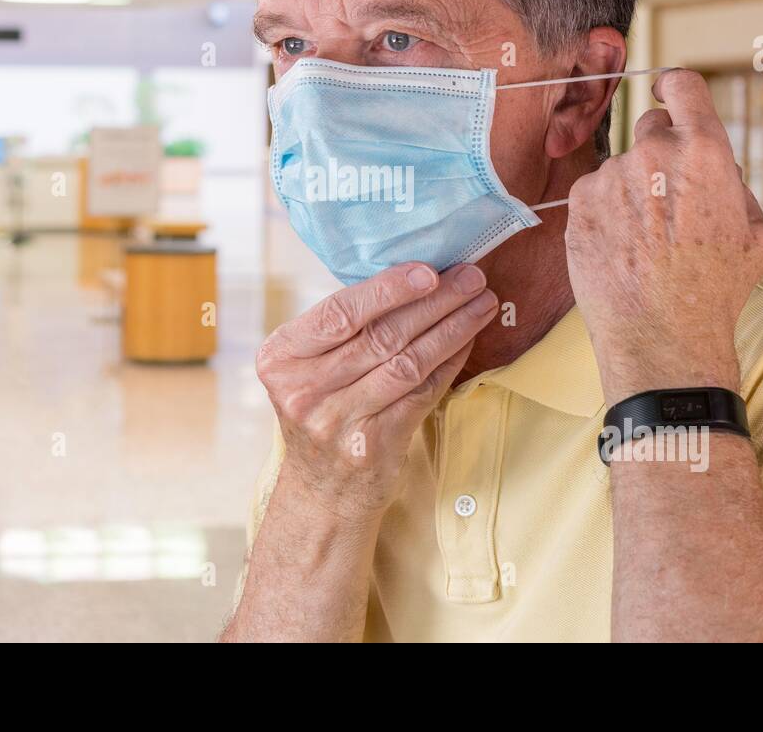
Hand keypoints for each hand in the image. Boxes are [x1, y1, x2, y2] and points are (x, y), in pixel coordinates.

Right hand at [256, 262, 498, 522]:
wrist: (322, 491)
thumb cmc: (323, 411)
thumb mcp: (307, 369)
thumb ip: (341, 330)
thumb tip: (412, 274)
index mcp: (280, 359)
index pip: (338, 313)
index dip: (387, 289)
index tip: (429, 270)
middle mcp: (303, 391)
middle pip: (379, 335)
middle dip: (434, 301)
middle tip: (471, 277)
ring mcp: (337, 422)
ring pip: (407, 362)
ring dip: (452, 328)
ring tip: (482, 303)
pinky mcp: (373, 445)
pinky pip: (422, 391)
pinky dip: (450, 361)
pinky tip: (469, 339)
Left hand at [564, 69, 762, 403]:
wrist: (661, 334)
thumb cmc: (715, 291)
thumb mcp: (757, 237)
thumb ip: (737, 188)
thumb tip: (720, 171)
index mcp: (704, 151)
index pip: (683, 85)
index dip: (675, 86)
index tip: (667, 91)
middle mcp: (654, 153)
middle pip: (652, 127)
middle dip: (661, 153)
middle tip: (668, 200)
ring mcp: (612, 176)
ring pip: (622, 167)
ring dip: (632, 189)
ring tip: (645, 241)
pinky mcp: (580, 202)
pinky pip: (595, 193)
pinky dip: (605, 212)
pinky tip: (621, 247)